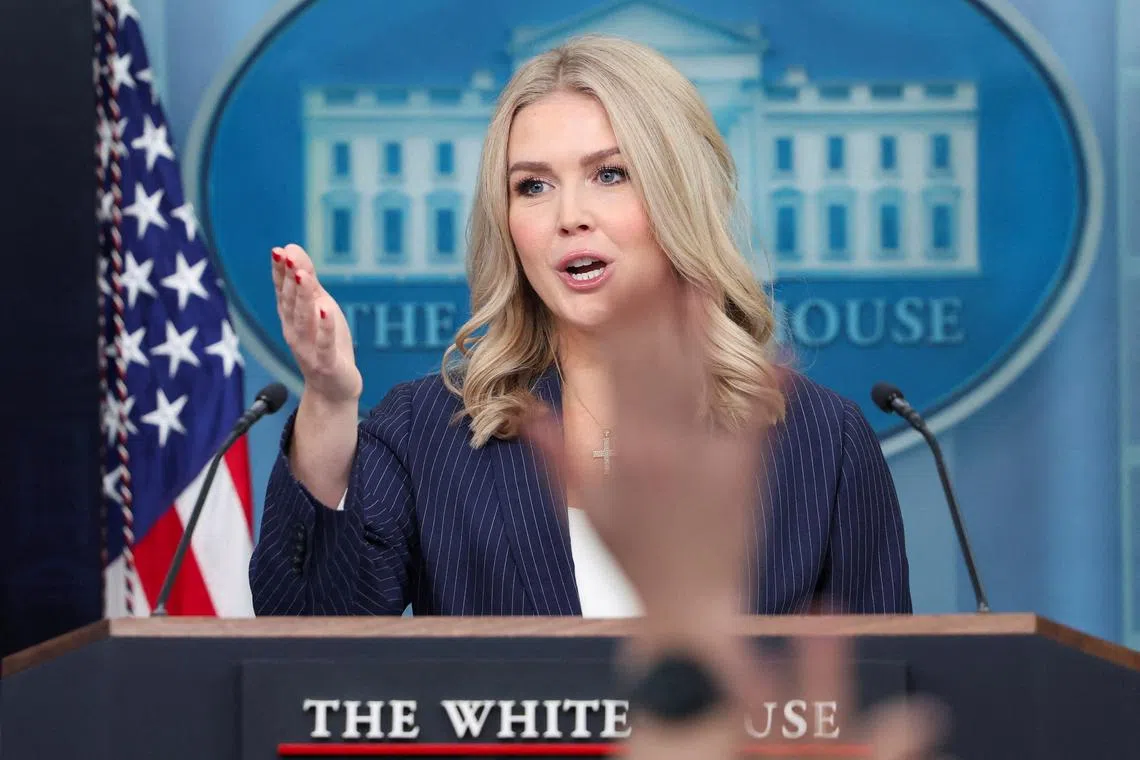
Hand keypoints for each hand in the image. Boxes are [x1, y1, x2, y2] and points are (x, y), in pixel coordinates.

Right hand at [272, 243, 361, 404]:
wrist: (333, 389)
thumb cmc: (326, 343)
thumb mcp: (319, 307)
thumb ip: (308, 281)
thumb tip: (291, 246)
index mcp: (291, 318)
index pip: (282, 291)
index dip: (279, 271)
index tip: (278, 250)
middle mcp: (294, 331)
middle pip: (291, 302)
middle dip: (289, 279)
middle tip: (288, 256)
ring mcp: (309, 348)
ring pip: (305, 319)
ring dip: (303, 297)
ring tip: (303, 275)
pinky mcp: (326, 363)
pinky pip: (324, 343)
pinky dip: (324, 327)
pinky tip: (325, 310)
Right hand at [523, 284, 948, 758]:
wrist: (688, 605)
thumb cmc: (635, 560)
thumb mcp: (587, 506)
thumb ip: (555, 453)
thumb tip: (529, 409)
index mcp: (625, 448)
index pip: (619, 371)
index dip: (620, 322)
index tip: (618, 282)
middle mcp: (666, 444)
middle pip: (661, 361)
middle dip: (659, 306)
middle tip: (660, 257)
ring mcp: (708, 455)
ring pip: (702, 378)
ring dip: (704, 328)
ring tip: (705, 281)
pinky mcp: (746, 471)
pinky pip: (756, 419)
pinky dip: (769, 386)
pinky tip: (782, 353)